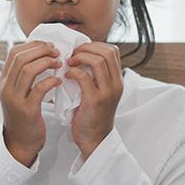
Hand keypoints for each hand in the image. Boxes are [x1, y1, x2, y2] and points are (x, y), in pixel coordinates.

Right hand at [0, 39, 61, 166]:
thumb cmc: (23, 115)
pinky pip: (39, 88)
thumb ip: (23, 75)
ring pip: (28, 70)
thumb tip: (39, 54)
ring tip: (59, 64)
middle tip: (57, 52)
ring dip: (46, 63)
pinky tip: (59, 81)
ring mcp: (15, 98)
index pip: (14, 52)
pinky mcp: (26, 110)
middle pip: (21, 58)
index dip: (33, 45)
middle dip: (42, 51)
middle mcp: (6, 87)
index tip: (48, 46)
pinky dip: (51, 81)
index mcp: (4, 80)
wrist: (20, 141)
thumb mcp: (17, 92)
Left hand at [64, 42, 122, 160]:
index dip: (94, 45)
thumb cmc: (91, 115)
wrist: (94, 140)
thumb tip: (77, 56)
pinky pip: (84, 77)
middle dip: (86, 48)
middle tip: (72, 54)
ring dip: (80, 58)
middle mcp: (116, 84)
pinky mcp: (95, 100)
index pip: (112, 50)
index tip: (79, 50)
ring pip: (98, 61)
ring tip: (69, 63)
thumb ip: (94, 76)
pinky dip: (73, 72)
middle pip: (107, 52)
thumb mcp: (98, 92)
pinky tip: (66, 76)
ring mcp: (107, 92)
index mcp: (117, 80)